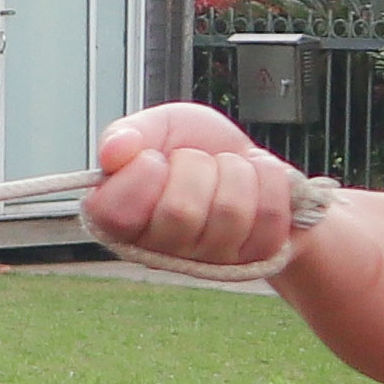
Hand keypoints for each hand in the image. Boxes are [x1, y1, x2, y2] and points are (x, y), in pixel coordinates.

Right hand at [87, 102, 304, 271]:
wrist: (243, 156)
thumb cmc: (196, 144)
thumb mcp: (157, 125)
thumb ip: (129, 133)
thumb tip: (114, 152)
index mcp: (118, 219)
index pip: (117, 214)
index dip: (142, 174)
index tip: (154, 158)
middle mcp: (158, 249)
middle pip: (180, 211)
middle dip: (197, 165)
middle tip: (196, 160)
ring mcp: (207, 258)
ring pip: (229, 211)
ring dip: (235, 171)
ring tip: (226, 168)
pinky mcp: (253, 256)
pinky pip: (268, 215)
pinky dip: (268, 181)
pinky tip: (254, 180)